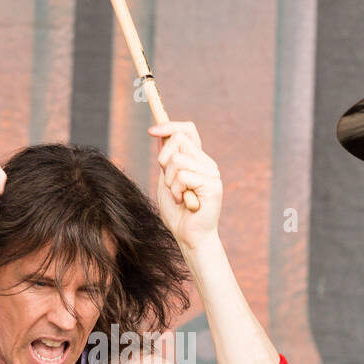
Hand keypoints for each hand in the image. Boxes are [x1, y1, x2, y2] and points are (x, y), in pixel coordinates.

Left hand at [149, 121, 221, 250]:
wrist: (189, 237)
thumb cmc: (177, 213)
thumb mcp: (166, 181)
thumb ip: (167, 161)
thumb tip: (161, 135)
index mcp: (197, 160)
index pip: (187, 130)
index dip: (169, 126)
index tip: (151, 131)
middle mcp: (206, 163)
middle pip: (178, 139)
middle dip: (163, 160)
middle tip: (169, 184)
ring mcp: (211, 172)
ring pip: (177, 159)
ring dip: (170, 181)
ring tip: (179, 197)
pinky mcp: (212, 184)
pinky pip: (183, 175)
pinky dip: (177, 191)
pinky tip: (184, 203)